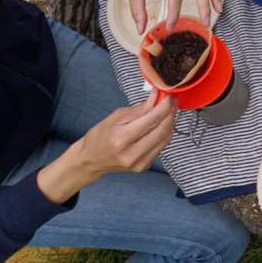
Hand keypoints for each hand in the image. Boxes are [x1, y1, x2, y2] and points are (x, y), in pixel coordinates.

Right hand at [36, 98, 175, 203]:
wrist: (90, 161)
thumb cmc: (99, 136)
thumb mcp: (114, 117)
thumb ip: (138, 109)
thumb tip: (156, 97)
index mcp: (121, 138)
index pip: (151, 120)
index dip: (164, 106)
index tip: (168, 95)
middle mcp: (132, 153)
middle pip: (162, 130)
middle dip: (170, 113)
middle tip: (171, 101)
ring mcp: (139, 163)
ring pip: (165, 138)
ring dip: (170, 122)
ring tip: (168, 110)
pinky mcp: (144, 167)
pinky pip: (161, 146)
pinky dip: (164, 133)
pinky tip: (161, 124)